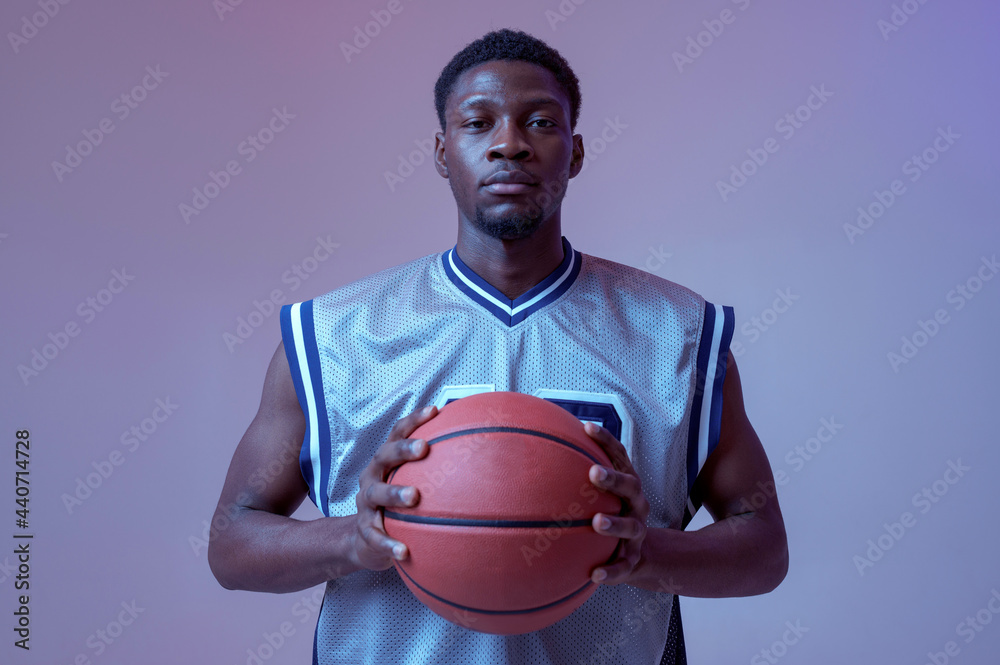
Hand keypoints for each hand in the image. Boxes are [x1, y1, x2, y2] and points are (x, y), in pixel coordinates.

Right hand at [350, 405, 436, 570]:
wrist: (364, 540)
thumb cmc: (396, 505)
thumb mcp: (410, 483)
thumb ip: (435, 470)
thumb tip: (479, 453)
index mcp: (385, 462)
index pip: (397, 434)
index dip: (414, 421)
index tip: (435, 410)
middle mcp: (372, 477)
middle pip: (383, 456)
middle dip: (403, 450)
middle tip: (423, 449)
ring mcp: (366, 503)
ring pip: (376, 494)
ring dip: (394, 493)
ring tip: (414, 497)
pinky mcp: (364, 530)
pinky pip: (376, 537)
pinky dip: (389, 544)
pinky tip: (404, 552)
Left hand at [584, 421, 649, 585]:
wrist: (636, 555)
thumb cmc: (609, 514)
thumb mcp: (598, 494)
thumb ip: (574, 475)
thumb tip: (534, 449)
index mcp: (627, 483)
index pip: (619, 456)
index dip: (606, 441)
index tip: (586, 427)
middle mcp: (636, 504)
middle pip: (631, 486)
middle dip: (613, 479)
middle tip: (594, 473)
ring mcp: (637, 531)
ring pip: (631, 526)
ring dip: (615, 523)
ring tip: (597, 522)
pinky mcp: (633, 559)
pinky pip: (624, 566)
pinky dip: (612, 571)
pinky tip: (595, 574)